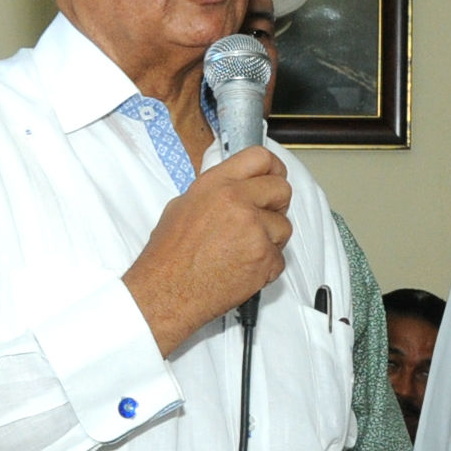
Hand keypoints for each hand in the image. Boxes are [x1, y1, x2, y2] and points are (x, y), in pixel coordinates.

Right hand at [123, 148, 291, 354]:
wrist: (166, 292)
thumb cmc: (168, 257)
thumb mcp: (182, 206)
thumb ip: (215, 192)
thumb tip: (234, 187)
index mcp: (216, 184)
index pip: (260, 158)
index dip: (272, 168)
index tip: (274, 176)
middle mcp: (237, 201)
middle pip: (281, 189)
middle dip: (276, 205)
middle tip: (262, 218)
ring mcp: (253, 229)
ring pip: (284, 226)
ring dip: (270, 239)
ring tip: (243, 251)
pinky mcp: (263, 257)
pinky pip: (279, 258)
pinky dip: (266, 267)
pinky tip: (242, 269)